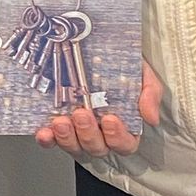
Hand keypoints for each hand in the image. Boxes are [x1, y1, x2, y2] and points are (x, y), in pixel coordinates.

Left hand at [35, 62, 164, 157]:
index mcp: (124, 127)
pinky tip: (44, 132)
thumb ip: (150, 94)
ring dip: (67, 138)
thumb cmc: (122, 67)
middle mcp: (101, 133)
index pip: (125, 144)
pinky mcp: (57, 127)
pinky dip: (47, 139)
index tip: (111, 119)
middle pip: (97, 147)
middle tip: (82, 114)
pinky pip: (51, 140)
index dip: (118, 137)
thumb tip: (150, 118)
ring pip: (74, 146)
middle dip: (89, 134)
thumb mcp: (142, 74)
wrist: (95, 47)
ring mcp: (77, 132)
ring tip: (61, 121)